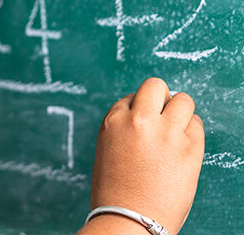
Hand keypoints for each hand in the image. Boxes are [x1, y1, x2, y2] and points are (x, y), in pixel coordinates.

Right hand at [89, 77, 203, 234]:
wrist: (129, 220)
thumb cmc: (117, 189)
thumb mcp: (108, 147)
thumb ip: (125, 125)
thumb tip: (148, 110)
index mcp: (114, 120)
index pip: (132, 97)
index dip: (140, 110)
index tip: (144, 124)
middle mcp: (139, 120)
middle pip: (156, 86)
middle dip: (161, 98)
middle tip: (163, 116)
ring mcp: (166, 133)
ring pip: (183, 99)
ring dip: (181, 111)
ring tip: (177, 129)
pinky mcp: (190, 149)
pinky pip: (197, 124)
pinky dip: (192, 130)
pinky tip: (184, 145)